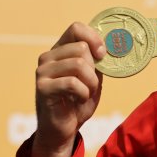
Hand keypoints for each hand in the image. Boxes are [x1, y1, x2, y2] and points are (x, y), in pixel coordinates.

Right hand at [30, 22, 105, 156]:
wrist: (65, 129)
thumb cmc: (79, 100)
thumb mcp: (93, 76)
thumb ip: (98, 60)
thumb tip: (114, 43)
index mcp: (61, 50)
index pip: (76, 28)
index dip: (94, 38)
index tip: (102, 54)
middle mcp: (48, 57)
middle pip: (81, 48)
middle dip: (94, 69)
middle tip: (89, 85)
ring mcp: (42, 72)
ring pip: (78, 64)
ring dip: (90, 83)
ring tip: (85, 93)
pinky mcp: (42, 87)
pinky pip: (73, 82)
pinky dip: (83, 93)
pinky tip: (78, 99)